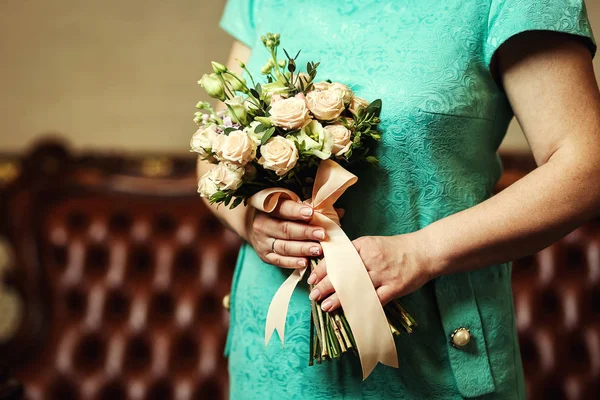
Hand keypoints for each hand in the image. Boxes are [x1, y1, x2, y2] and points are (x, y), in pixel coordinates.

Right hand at [247, 199, 326, 268]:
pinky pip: (279, 260)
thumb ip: (312, 207)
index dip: (296, 210)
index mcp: (268, 208)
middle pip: (285, 229)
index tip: (311, 213)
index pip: (282, 208)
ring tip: (318, 249)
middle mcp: (262, 224)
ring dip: (302, 248)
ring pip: (283, 246)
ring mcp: (262, 241)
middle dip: (305, 232)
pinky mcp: (265, 255)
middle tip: (322, 234)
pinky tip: (304, 262)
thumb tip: (339, 211)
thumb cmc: (279, 213)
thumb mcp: (289, 204)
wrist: (253, 224)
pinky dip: (292, 262)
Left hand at [307, 234, 434, 311]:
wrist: (424, 252)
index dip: (323, 269)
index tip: (311, 279)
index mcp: (364, 246)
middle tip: (313, 294)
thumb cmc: (396, 249)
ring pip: (356, 288)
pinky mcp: (394, 287)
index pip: (338, 258)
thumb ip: (354, 253)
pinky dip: (361, 308)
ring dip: (339, 298)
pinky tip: (350, 314)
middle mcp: (372, 259)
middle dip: (325, 285)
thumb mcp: (372, 243)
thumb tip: (332, 263)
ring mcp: (383, 274)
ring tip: (325, 306)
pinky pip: (374, 300)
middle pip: (344, 273)